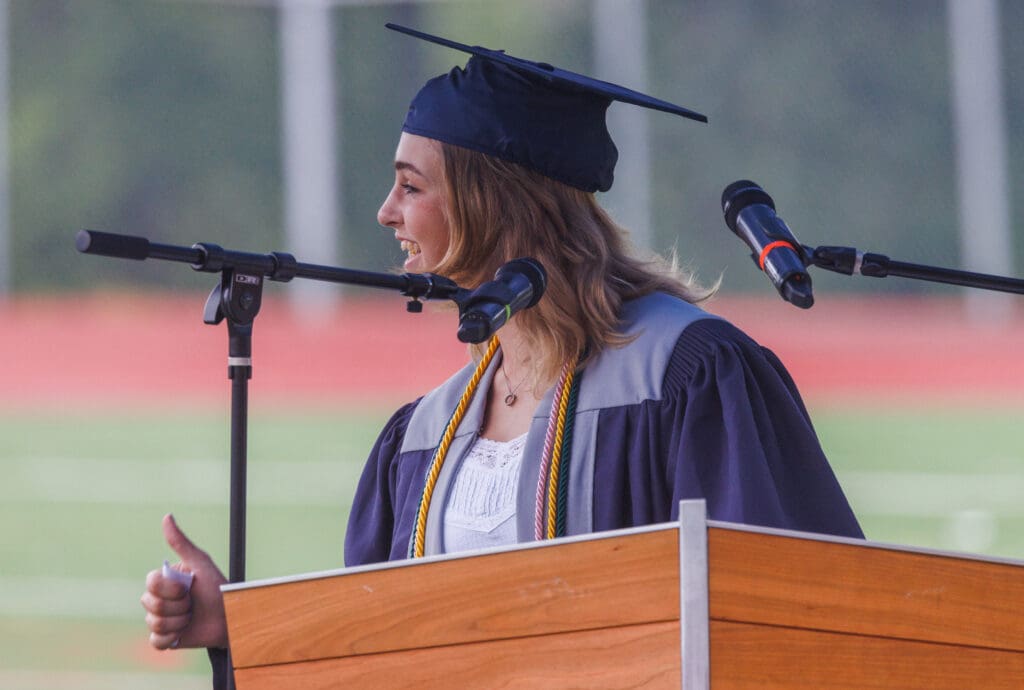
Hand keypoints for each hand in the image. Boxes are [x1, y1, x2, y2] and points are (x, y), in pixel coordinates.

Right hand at [140, 514, 228, 649]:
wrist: (230, 618)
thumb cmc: (218, 588)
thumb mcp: (201, 563)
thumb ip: (181, 542)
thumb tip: (167, 516)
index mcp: (165, 580)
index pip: (150, 583)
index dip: (168, 589)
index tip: (188, 588)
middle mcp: (159, 599)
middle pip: (150, 604)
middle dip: (177, 606)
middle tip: (193, 603)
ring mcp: (160, 619)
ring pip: (154, 623)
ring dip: (178, 621)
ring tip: (192, 617)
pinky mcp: (164, 639)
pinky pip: (156, 642)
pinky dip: (172, 638)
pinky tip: (184, 632)